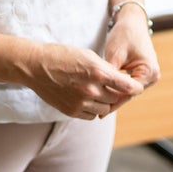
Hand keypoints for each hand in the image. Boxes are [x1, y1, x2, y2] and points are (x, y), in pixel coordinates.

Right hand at [25, 43, 143, 119]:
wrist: (36, 66)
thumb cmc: (62, 56)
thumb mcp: (88, 55)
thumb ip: (106, 69)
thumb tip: (120, 81)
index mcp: (98, 72)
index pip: (127, 86)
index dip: (134, 88)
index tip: (136, 87)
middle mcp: (91, 89)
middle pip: (116, 98)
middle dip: (116, 93)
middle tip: (111, 87)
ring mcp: (81, 102)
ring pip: (104, 109)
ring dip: (104, 102)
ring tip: (96, 91)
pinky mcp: (71, 111)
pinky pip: (91, 116)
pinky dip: (93, 109)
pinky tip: (86, 98)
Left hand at [103, 6, 159, 112]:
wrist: (131, 21)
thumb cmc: (124, 34)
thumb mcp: (115, 55)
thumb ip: (110, 74)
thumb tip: (100, 92)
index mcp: (149, 71)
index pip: (131, 92)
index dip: (115, 101)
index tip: (101, 109)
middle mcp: (153, 75)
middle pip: (131, 93)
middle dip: (114, 99)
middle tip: (96, 110)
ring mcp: (150, 75)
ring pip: (129, 90)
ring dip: (115, 94)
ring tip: (98, 104)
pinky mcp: (143, 73)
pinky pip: (129, 84)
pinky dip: (118, 87)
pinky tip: (104, 93)